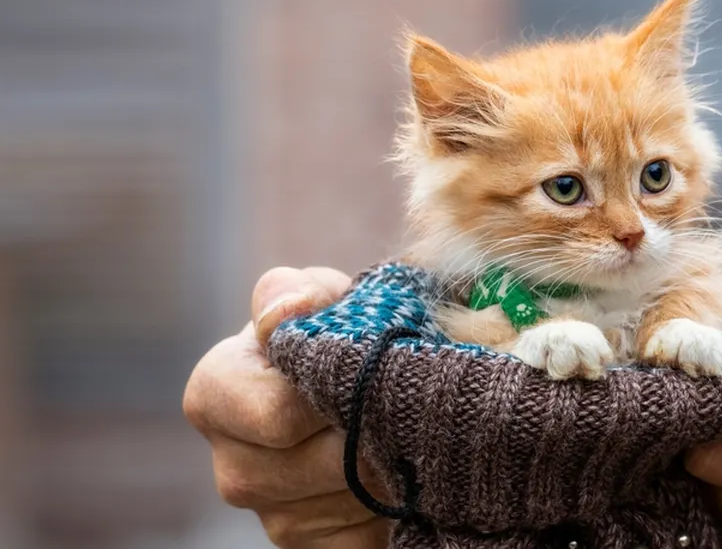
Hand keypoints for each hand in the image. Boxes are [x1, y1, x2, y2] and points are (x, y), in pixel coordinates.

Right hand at [183, 267, 387, 548]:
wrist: (363, 380)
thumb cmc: (334, 329)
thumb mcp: (318, 296)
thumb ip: (296, 293)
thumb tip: (283, 313)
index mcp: (213, 395)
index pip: (278, 415)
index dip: (336, 394)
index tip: (374, 370)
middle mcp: (231, 466)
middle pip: (318, 467)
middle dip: (374, 435)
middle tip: (412, 406)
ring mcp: (269, 514)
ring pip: (345, 506)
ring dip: (392, 471)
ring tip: (414, 434)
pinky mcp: (308, 546)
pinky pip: (358, 541)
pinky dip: (393, 511)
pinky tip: (406, 475)